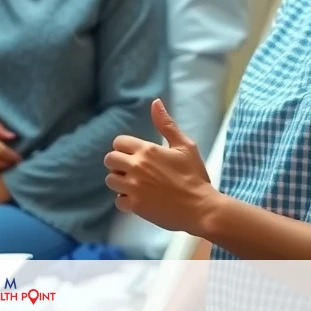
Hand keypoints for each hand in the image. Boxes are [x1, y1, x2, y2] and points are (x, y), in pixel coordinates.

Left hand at [104, 98, 216, 236]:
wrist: (201, 208)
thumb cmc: (194, 176)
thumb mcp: (185, 146)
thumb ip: (166, 125)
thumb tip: (156, 102)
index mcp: (147, 150)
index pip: (118, 142)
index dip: (125, 147)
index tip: (135, 154)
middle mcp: (136, 167)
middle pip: (110, 159)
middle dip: (118, 163)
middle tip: (133, 169)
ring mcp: (134, 187)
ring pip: (111, 180)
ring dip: (120, 181)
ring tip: (135, 183)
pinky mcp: (135, 206)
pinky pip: (118, 200)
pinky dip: (125, 200)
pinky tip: (138, 198)